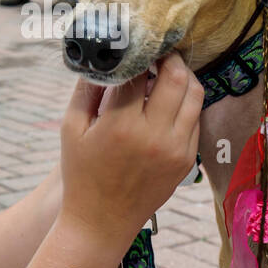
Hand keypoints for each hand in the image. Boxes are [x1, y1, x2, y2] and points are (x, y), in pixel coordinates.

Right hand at [58, 53, 202, 248]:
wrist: (101, 222)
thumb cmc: (81, 174)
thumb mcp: (71, 129)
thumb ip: (87, 89)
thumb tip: (104, 57)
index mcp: (121, 126)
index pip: (139, 73)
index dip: (137, 54)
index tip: (133, 46)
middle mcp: (154, 136)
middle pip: (176, 77)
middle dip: (168, 57)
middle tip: (158, 52)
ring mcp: (176, 149)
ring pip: (194, 95)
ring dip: (183, 76)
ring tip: (167, 71)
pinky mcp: (187, 160)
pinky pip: (196, 119)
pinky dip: (186, 103)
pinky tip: (170, 100)